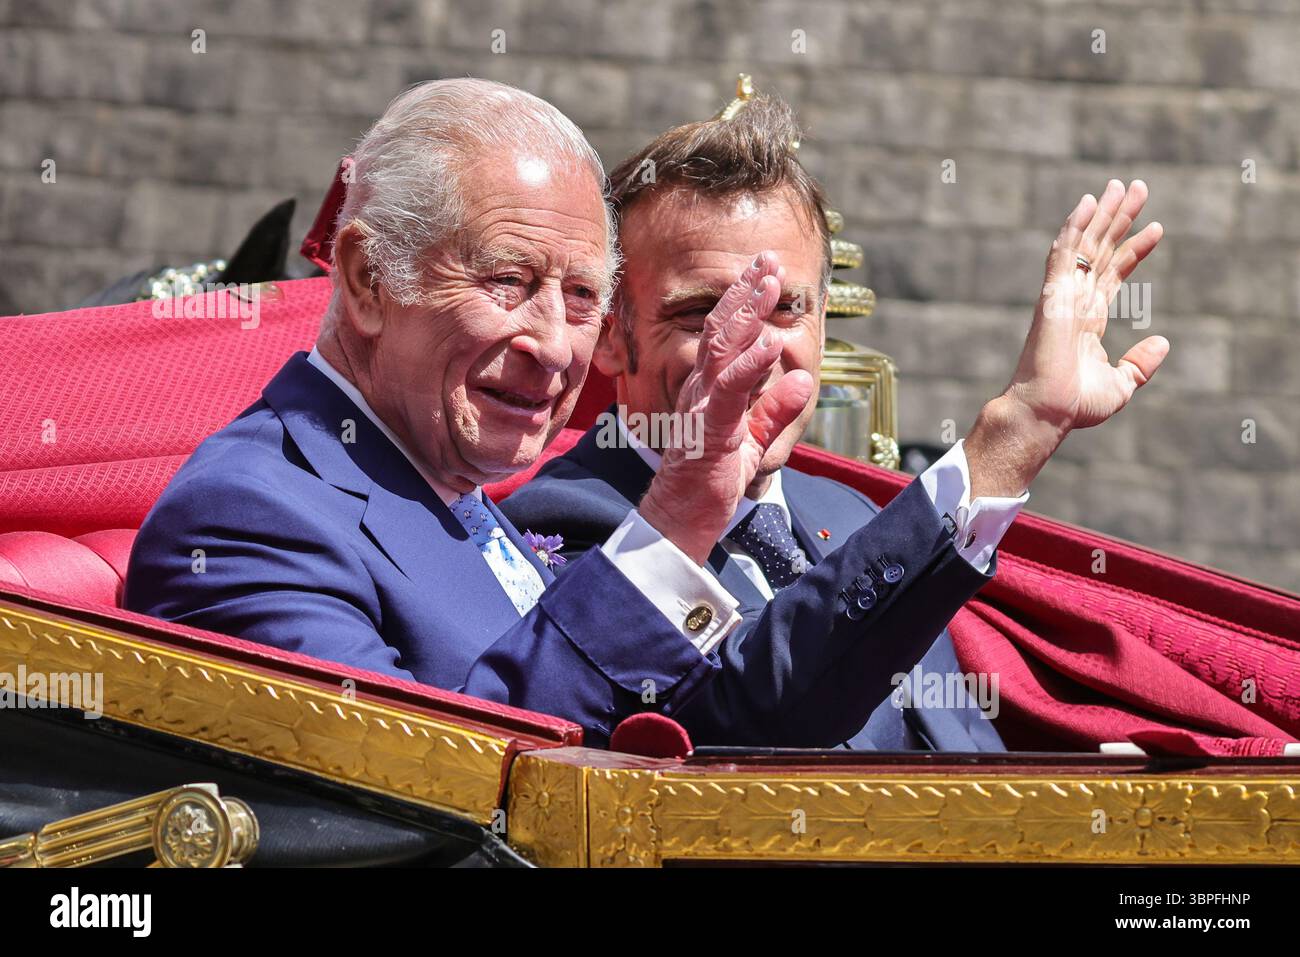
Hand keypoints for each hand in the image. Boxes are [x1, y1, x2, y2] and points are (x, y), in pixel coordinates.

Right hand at [639, 252, 814, 562]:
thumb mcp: (754, 439)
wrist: (683, 516)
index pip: (726, 333)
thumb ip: (776, 408)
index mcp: (709, 386)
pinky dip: (752, 365)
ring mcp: (703, 405)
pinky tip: (771, 343)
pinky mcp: (711, 428)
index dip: (744, 299)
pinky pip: (732, 390)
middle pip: (722, 328)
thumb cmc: (711, 479)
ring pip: (723, 349)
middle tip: (767, 260)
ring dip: (748, 314)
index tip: (764, 270)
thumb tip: (802, 376)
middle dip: (746, 291)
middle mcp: (701, 387)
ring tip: (769, 285)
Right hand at [966, 180, 1167, 498]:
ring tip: (1120, 186)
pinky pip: (1064, 254)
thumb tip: (1163, 341)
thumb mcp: (1122, 384)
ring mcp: (1062, 296)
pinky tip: (1089, 203)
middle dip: (1119, 219)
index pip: (1114, 274)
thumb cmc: (1075, 405)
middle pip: (1100, 250)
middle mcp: (1074, 302)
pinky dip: (1074, 227)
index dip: (1134, 249)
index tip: (1156, 228)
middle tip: (1137, 187)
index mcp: (1088, 320)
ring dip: (1103, 215)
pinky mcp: (1052, 296)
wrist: (1047, 412)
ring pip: (1084, 245)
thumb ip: (1141, 363)